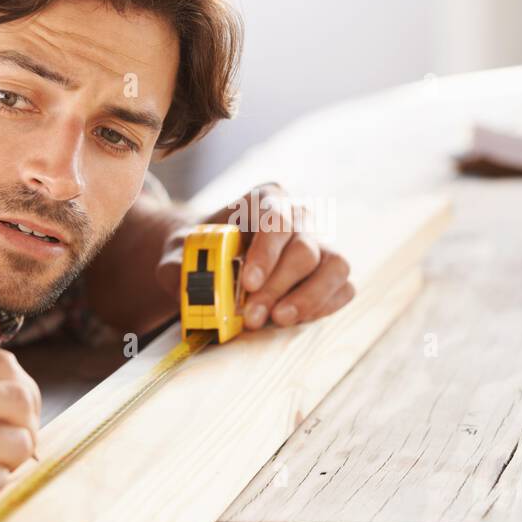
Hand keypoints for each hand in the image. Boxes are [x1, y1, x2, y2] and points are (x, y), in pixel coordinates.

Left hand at [156, 182, 353, 330]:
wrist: (212, 264)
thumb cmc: (199, 254)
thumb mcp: (179, 254)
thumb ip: (181, 265)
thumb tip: (191, 281)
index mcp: (264, 201)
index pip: (276, 217)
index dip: (267, 251)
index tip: (249, 283)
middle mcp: (297, 219)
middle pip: (303, 248)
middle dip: (278, 286)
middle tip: (251, 317)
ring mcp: (318, 246)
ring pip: (334, 266)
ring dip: (308, 298)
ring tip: (279, 320)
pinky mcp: (329, 274)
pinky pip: (343, 288)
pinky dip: (323, 307)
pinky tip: (293, 320)